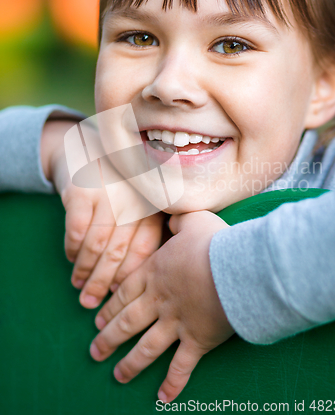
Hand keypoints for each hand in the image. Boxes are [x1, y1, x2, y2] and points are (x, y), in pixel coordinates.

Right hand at [41, 119, 164, 307]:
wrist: (86, 143)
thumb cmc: (118, 182)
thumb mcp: (138, 198)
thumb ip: (142, 228)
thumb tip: (133, 279)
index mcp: (152, 204)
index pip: (146, 248)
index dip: (131, 275)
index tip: (120, 294)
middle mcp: (134, 199)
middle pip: (120, 251)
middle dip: (105, 282)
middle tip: (93, 303)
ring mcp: (109, 194)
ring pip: (98, 245)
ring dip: (86, 271)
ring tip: (79, 286)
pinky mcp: (83, 190)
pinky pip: (77, 231)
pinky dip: (73, 249)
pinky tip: (71, 258)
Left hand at [90, 210, 233, 402]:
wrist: (236, 269)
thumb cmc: (214, 243)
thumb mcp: (193, 219)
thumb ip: (178, 218)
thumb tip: (171, 213)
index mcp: (155, 273)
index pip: (125, 293)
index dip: (109, 308)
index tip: (96, 320)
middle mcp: (160, 301)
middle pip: (128, 322)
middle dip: (109, 338)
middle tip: (95, 351)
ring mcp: (177, 323)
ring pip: (146, 347)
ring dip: (130, 363)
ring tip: (117, 375)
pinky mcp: (198, 341)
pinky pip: (181, 366)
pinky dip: (172, 384)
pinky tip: (162, 398)